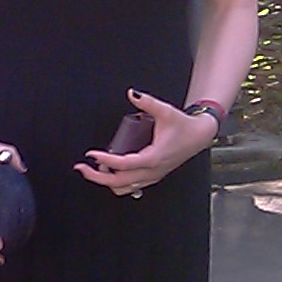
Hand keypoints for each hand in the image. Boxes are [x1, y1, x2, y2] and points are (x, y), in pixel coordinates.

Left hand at [75, 89, 217, 197]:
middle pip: (119, 182)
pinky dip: (117, 183)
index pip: (123, 164)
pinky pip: (131, 187)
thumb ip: (147, 102)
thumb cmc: (183, 126)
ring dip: (107, 181)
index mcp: (154, 157)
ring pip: (124, 188)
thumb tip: (132, 93)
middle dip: (97, 177)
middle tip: (82, 167)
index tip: (91, 154)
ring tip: (94, 169)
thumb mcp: (165, 111)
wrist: (199, 136)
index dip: (104, 160)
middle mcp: (152, 171)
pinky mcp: (153, 177)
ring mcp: (153, 176)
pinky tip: (109, 172)